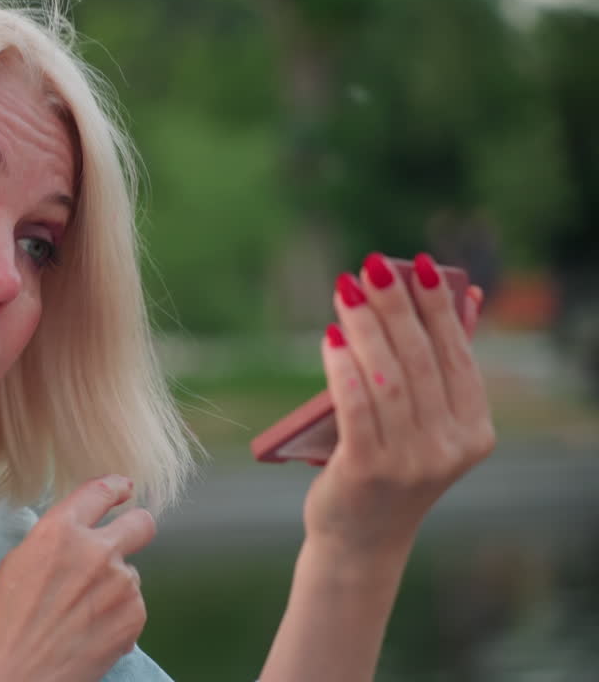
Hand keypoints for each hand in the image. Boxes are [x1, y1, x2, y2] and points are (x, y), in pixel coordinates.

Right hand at [0, 475, 154, 681]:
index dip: (116, 487)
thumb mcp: (19, 562)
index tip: (124, 488)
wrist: (12, 675)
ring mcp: (120, 585)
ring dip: (114, 587)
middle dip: (136, 527)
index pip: (99, 491)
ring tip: (79, 614)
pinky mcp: (134, 617)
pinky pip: (134, 606)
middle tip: (127, 538)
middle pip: (141, 523)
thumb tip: (79, 535)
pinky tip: (89, 632)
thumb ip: (56, 540)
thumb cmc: (3, 623)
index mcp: (60, 531)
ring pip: (130, 574)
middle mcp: (96, 551)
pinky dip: (117, 617)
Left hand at [304, 252, 495, 560]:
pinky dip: (342, 368)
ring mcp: (410, 462)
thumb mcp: (423, 422)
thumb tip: (463, 299)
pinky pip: (354, 408)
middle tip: (371, 266)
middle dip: (395, 306)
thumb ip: (437, 370)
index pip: (457, 356)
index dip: (438, 307)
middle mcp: (449, 446)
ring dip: (364, 327)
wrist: (361, 540)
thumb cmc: (389, 465)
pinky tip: (330, 337)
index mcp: (474, 430)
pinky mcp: (367, 471)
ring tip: (345, 290)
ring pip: (386, 379)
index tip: (420, 265)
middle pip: (419, 361)